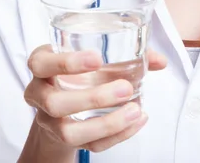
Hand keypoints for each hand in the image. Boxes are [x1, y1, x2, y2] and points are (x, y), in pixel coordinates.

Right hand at [23, 46, 166, 152]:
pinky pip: (88, 146)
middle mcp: (38, 94)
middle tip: (125, 88)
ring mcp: (49, 120)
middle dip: (93, 98)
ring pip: (68, 132)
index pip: (40, 64)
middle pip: (55, 103)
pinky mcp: (65, 139)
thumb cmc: (81, 72)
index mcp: (42, 65)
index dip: (66, 63)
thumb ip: (127, 54)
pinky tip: (137, 121)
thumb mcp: (93, 56)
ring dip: (106, 124)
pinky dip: (116, 136)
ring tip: (134, 110)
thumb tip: (160, 60)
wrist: (64, 101)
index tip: (97, 59)